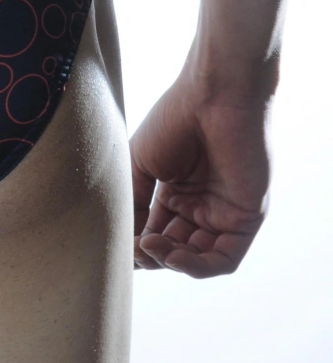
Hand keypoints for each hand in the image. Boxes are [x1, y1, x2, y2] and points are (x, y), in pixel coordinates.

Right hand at [129, 71, 270, 277]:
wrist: (213, 96)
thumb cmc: (174, 120)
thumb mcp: (140, 163)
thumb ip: (134, 203)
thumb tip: (124, 241)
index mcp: (177, 191)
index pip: (156, 231)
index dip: (137, 244)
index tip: (116, 244)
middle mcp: (202, 205)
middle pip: (175, 248)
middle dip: (152, 255)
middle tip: (133, 249)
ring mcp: (224, 213)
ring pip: (198, 258)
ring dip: (171, 262)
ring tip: (149, 247)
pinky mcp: (246, 218)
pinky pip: (223, 258)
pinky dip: (197, 266)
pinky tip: (172, 256)